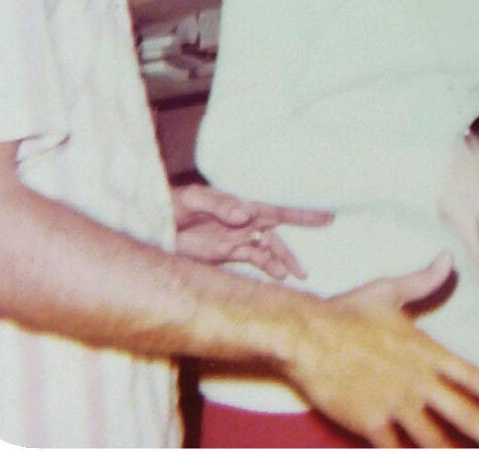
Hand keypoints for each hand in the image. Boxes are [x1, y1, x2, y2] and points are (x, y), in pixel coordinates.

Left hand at [171, 183, 330, 280]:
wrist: (151, 226)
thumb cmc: (169, 205)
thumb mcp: (191, 200)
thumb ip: (218, 204)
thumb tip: (245, 213)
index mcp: (239, 205)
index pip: (276, 209)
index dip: (300, 213)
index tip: (325, 215)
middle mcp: (242, 220)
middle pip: (278, 226)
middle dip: (302, 226)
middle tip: (328, 225)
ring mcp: (235, 237)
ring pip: (268, 247)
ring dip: (283, 258)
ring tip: (298, 275)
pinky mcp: (224, 252)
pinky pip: (253, 259)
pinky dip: (267, 266)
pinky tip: (277, 277)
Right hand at [286, 252, 478, 446]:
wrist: (307, 335)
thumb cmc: (348, 311)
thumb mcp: (391, 291)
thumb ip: (424, 281)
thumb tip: (448, 258)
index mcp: (428, 353)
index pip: (475, 378)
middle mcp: (419, 382)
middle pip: (467, 416)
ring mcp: (396, 406)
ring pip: (437, 442)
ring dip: (461, 459)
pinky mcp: (370, 424)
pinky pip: (396, 452)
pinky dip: (411, 462)